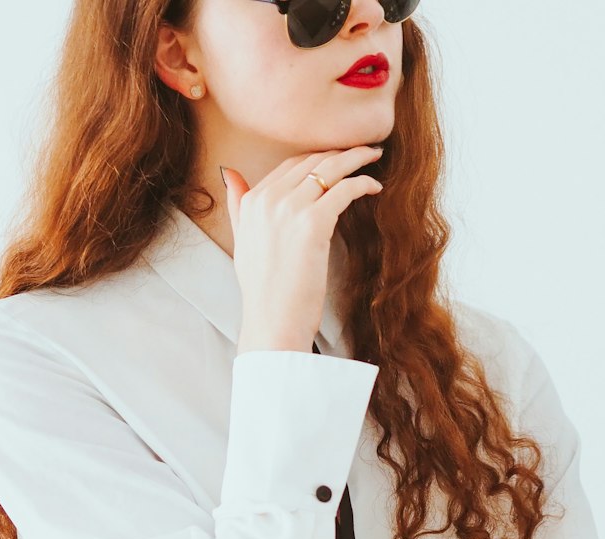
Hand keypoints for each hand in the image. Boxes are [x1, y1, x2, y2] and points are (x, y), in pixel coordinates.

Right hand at [222, 145, 383, 354]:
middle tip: (363, 150)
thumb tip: (230, 174)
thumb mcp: (242, 241)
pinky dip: (362, 183)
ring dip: (356, 159)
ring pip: (329, 169)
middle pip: (311, 161)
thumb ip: (238, 205)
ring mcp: (289, 209)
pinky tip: (374, 187)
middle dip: (340, 152)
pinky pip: (344, 190)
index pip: (290, 165)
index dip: (317, 157)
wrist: (273, 321)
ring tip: (374, 157)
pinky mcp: (312, 223)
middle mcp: (268, 199)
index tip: (337, 156)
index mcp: (252, 202)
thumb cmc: (263, 291)